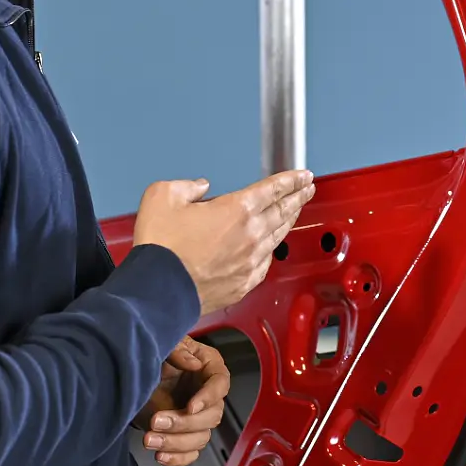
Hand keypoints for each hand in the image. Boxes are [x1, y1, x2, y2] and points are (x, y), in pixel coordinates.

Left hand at [132, 337, 231, 465]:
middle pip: (211, 417)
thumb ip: (178, 350)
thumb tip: (192, 363)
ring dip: (175, 443)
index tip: (190, 406)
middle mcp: (209, 396)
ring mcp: (198, 419)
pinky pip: (190, 454)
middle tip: (156, 420)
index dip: (208, 398)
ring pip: (199, 438)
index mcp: (210, 369)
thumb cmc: (155, 354)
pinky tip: (160, 456)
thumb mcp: (166, 344)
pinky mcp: (185, 436)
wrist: (135, 375)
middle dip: (183, 423)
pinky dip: (177, 459)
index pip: (220, 385)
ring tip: (149, 440)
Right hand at [133, 170, 315, 315]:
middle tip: (307, 189)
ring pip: (278, 237)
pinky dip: (271, 249)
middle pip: (283, 212)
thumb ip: (185, 186)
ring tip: (295, 211)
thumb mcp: (162, 197)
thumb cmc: (161, 248)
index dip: (291, 180)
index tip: (303, 175)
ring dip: (289, 221)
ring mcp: (250, 262)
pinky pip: (266, 262)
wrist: (157, 290)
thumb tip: (199, 188)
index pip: (273, 189)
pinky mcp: (244, 283)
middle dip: (298, 197)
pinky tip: (271, 246)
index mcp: (237, 210)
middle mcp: (251, 235)